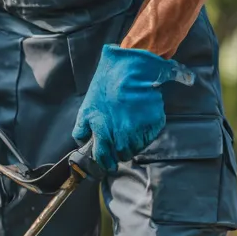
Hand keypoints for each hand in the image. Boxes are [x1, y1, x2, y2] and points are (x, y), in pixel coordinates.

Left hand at [73, 45, 194, 171]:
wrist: (131, 70)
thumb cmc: (105, 87)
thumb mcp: (86, 108)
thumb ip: (82, 130)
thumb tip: (83, 143)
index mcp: (102, 133)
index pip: (103, 158)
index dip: (106, 163)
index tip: (108, 165)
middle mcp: (121, 136)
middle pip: (122, 155)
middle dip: (121, 153)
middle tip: (121, 145)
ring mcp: (139, 131)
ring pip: (137, 148)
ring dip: (134, 145)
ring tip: (131, 133)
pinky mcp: (154, 123)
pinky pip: (151, 137)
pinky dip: (147, 134)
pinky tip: (141, 123)